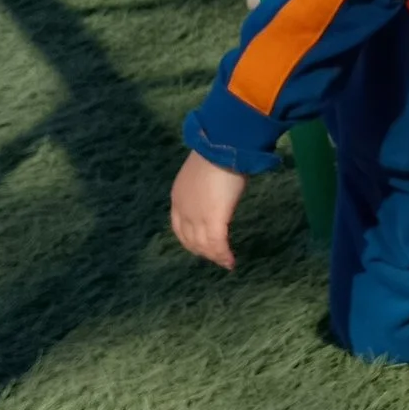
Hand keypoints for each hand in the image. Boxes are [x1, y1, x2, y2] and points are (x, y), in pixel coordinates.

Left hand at [170, 152, 247, 270]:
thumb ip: (205, 187)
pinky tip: (230, 262)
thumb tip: (217, 189)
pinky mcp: (213, 220)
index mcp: (178, 198)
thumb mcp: (203, 173)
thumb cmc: (216, 154)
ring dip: (215, 257)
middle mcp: (183, 211)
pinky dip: (224, 256)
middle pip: (190, 240)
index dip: (190, 240)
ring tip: (225, 262)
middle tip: (216, 258)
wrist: (221, 147)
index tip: (202, 246)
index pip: (179, 228)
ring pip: (204, 246)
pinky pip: (218, 245)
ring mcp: (197, 217)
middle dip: (203, 252)